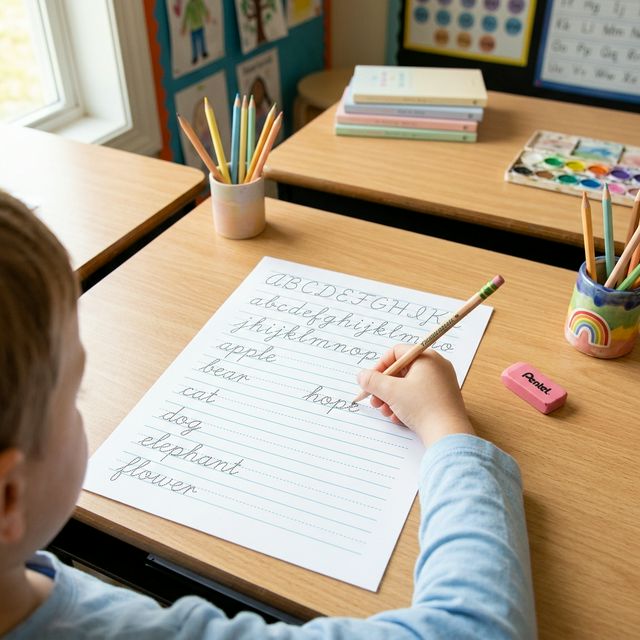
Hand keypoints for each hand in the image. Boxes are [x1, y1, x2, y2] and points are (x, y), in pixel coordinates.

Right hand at [357, 345, 474, 446]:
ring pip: (408, 386)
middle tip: (375, 400)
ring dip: (392, 398)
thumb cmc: (423, 407)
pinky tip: (398, 417)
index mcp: (427, 358)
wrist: (448, 434)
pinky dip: (405, 405)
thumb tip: (362, 376)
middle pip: (401, 371)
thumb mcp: (391, 391)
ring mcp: (441, 383)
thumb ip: (372, 380)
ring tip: (385, 411)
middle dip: (384, 387)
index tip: (370, 380)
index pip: (396, 352)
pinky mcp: (442, 399)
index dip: (380, 366)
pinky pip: (418, 396)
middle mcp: (436, 367)